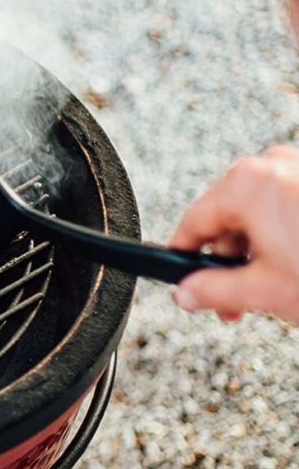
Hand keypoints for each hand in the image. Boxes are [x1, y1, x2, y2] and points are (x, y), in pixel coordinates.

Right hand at [169, 146, 298, 322]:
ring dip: (259, 251)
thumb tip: (188, 293)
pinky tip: (297, 270)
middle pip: (230, 217)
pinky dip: (287, 236)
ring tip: (272, 291)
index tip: (182, 279)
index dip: (183, 258)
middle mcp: (276, 166)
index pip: (194, 222)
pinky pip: (292, 207)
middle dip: (228, 262)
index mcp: (247, 185)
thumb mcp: (264, 291)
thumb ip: (213, 291)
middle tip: (233, 302)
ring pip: (263, 213)